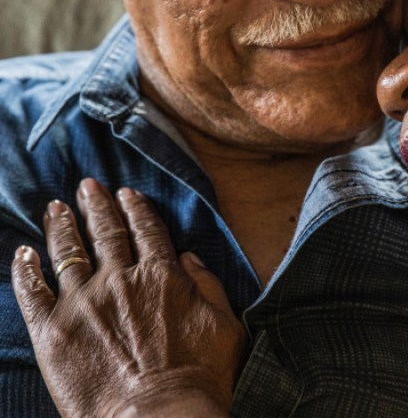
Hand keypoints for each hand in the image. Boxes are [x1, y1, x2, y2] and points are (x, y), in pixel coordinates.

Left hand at [11, 179, 246, 417]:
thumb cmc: (200, 378)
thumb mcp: (225, 325)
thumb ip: (208, 286)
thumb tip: (188, 257)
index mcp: (161, 276)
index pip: (146, 230)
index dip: (136, 209)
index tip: (127, 193)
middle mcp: (120, 279)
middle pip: (106, 232)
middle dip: (97, 206)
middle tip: (88, 186)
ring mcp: (83, 303)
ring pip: (68, 253)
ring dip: (62, 226)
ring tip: (56, 207)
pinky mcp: (53, 333)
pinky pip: (33, 293)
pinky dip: (26, 270)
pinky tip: (23, 253)